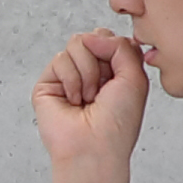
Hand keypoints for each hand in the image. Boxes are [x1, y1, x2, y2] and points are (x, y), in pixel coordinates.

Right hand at [31, 29, 152, 182]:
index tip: (119, 74)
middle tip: (103, 88)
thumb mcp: (135, 77)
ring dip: (87, 72)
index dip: (115, 49)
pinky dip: (71, 80)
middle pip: (93, 36)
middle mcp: (91, 71)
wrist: (95, 147)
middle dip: (101, 60)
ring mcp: (69, 76)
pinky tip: (74, 100)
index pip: (110, 38)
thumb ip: (121, 45)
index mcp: (114, 70)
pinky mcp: (48, 83)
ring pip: (76, 44)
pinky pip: (59, 59)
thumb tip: (91, 35)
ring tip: (88, 97)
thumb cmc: (117, 124)